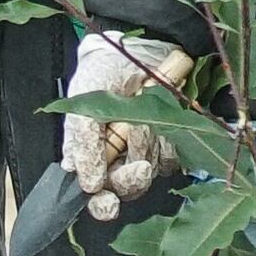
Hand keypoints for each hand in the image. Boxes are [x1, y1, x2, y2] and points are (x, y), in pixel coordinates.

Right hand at [63, 30, 191, 220]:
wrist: (138, 49)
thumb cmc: (102, 75)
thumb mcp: (83, 106)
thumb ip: (83, 146)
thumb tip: (88, 184)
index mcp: (91, 157)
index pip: (97, 197)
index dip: (102, 205)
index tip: (109, 203)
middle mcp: (118, 161)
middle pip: (127, 189)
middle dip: (131, 178)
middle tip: (138, 164)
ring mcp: (145, 152)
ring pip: (151, 171)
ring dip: (146, 144)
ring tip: (138, 114)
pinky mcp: (169, 143)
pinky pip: (172, 156)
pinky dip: (166, 138)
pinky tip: (157, 116)